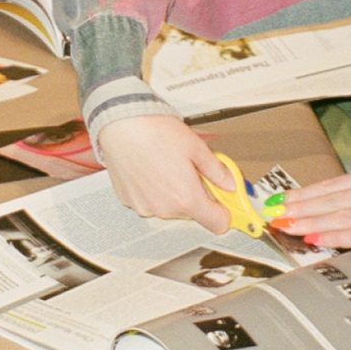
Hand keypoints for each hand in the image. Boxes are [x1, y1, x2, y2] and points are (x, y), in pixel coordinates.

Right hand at [95, 115, 230, 230]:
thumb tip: (229, 182)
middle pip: (193, 213)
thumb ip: (217, 170)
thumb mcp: (196, 147)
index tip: (225, 202)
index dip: (224, 211)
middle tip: (190, 170)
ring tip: (166, 165)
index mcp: (187, 198)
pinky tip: (150, 169)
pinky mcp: (130, 201)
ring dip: (173, 192)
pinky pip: (150, 202)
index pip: (218, 224)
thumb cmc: (155, 132)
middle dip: (196, 194)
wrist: (121, 124)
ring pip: (170, 207)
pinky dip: (154, 190)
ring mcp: (145, 207)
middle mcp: (166, 208)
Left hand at [277, 170, 350, 263]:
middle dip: (302, 208)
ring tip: (289, 226)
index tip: (278, 200)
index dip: (304, 193)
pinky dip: (334, 237)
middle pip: (336, 200)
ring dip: (312, 222)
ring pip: (345, 216)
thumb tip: (298, 210)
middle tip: (277, 214)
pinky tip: (314, 238)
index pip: (334, 185)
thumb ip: (343, 205)